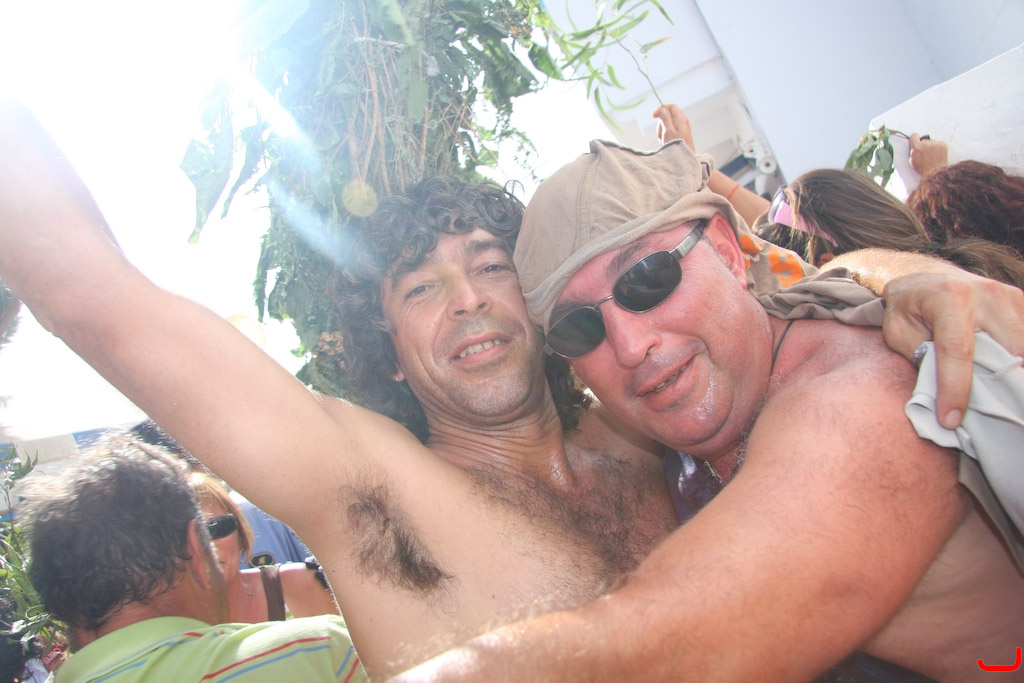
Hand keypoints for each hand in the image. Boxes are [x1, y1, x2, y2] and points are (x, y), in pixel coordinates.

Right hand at [653, 104, 694, 149]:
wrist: (684, 161)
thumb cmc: (677, 146)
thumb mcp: (668, 131)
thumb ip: (665, 118)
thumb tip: (663, 109)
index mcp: (681, 119)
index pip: (671, 107)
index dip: (661, 109)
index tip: (653, 116)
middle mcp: (682, 123)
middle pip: (668, 116)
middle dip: (661, 123)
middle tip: (661, 134)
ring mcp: (681, 130)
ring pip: (667, 125)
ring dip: (662, 132)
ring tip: (664, 141)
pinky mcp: (679, 137)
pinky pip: (669, 133)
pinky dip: (665, 137)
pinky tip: (665, 144)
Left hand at [881, 271, 1023, 427]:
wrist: (923, 277)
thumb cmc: (907, 309)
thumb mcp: (899, 332)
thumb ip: (920, 357)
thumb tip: (939, 392)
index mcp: (949, 297)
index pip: (958, 350)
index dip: (955, 388)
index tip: (950, 419)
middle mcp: (986, 294)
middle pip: (1006, 351)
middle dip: (998, 388)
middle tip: (985, 416)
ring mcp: (1008, 297)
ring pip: (1023, 348)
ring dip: (1013, 377)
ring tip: (999, 402)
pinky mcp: (1021, 303)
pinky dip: (1018, 363)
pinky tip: (1006, 380)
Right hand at [908, 133, 948, 176]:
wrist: (935, 172)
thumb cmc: (923, 169)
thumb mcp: (912, 161)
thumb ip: (912, 151)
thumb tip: (914, 146)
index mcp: (916, 147)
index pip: (914, 136)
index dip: (915, 138)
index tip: (916, 140)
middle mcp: (925, 143)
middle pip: (924, 140)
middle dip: (924, 145)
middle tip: (926, 153)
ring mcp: (935, 143)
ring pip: (932, 142)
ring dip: (931, 147)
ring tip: (933, 156)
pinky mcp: (942, 144)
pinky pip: (939, 143)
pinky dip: (938, 148)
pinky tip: (937, 155)